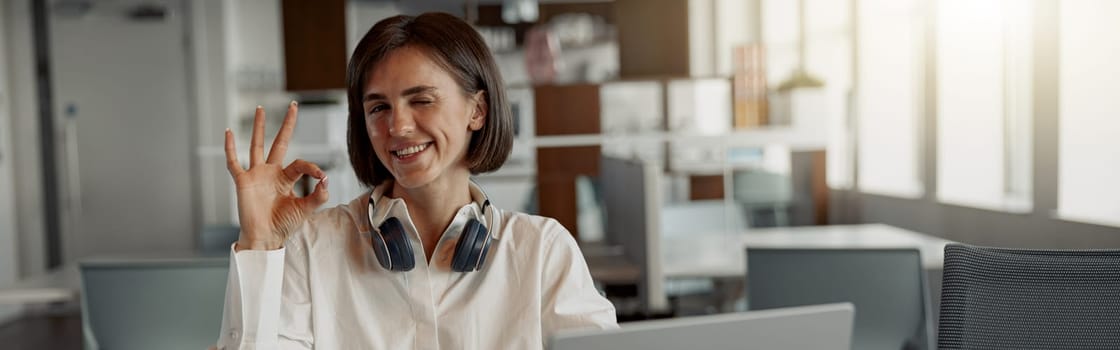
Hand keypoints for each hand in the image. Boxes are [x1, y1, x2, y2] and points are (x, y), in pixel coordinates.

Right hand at [225, 102, 328, 250]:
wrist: (266, 238)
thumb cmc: (284, 225)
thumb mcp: (305, 209)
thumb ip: (318, 195)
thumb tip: (326, 179)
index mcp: (287, 178)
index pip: (301, 164)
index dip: (312, 167)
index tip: (320, 176)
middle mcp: (272, 173)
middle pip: (280, 142)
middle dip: (287, 125)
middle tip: (294, 105)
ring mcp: (256, 175)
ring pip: (257, 145)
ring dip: (260, 127)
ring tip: (261, 108)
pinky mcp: (243, 181)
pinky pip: (234, 162)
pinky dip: (230, 148)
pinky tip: (229, 132)